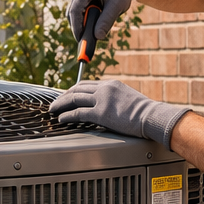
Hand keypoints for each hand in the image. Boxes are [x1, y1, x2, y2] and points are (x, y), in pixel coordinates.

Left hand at [49, 80, 190, 146]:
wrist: (151, 117)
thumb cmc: (143, 113)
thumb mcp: (127, 98)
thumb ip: (114, 99)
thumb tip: (106, 106)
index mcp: (110, 84)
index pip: (86, 85)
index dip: (73, 90)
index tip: (66, 96)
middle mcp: (104, 89)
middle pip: (76, 89)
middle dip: (63, 96)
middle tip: (55, 103)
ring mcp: (102, 100)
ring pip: (74, 99)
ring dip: (60, 104)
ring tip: (53, 110)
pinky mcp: (101, 113)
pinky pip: (78, 113)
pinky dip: (67, 115)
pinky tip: (62, 119)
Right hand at [67, 0, 146, 39]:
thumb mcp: (117, 6)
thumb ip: (107, 21)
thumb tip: (97, 37)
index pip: (75, 9)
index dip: (76, 26)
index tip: (80, 39)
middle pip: (72, 12)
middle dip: (79, 27)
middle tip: (87, 42)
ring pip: (73, 14)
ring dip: (81, 23)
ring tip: (94, 31)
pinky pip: (76, 12)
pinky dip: (83, 20)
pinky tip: (92, 26)